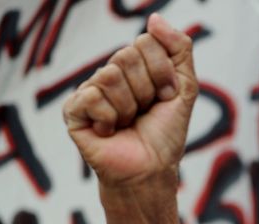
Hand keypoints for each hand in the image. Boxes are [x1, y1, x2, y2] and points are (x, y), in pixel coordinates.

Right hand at [63, 14, 197, 185]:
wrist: (151, 170)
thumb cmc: (166, 134)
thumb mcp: (185, 89)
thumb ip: (179, 50)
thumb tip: (154, 18)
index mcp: (135, 66)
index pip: (146, 43)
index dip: (163, 74)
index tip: (166, 98)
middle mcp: (110, 74)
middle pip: (125, 56)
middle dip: (146, 90)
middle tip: (146, 112)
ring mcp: (90, 90)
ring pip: (110, 76)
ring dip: (129, 107)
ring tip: (128, 123)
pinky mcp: (74, 110)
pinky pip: (92, 97)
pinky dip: (110, 119)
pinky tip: (110, 131)